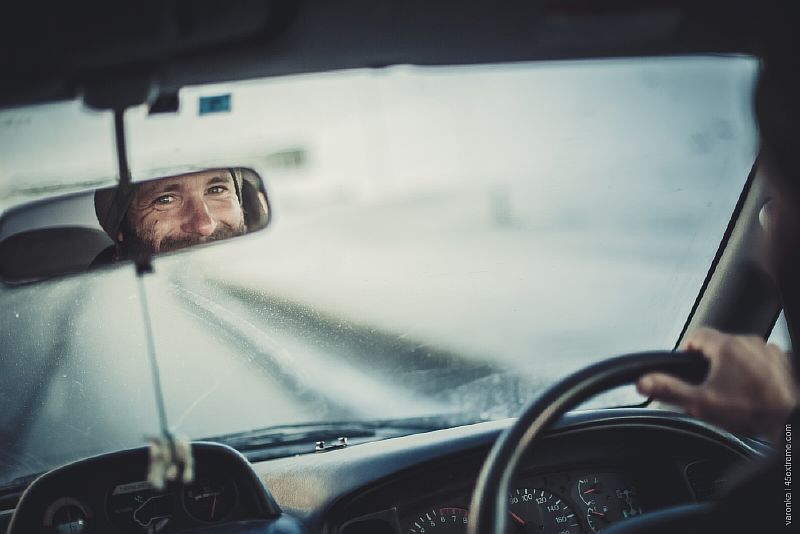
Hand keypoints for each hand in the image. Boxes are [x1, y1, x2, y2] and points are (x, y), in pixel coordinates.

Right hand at [637, 327, 798, 441]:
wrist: (790, 421)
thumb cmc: (752, 411)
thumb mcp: (701, 403)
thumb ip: (669, 390)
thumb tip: (643, 382)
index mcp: (726, 347)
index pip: (697, 335)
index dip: (688, 349)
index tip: (688, 364)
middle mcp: (749, 342)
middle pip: (721, 345)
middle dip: (713, 362)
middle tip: (712, 386)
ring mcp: (771, 351)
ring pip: (745, 353)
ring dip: (738, 366)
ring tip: (737, 391)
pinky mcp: (787, 362)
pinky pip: (766, 361)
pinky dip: (761, 372)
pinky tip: (758, 391)